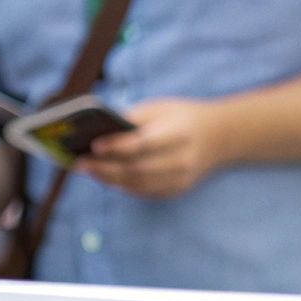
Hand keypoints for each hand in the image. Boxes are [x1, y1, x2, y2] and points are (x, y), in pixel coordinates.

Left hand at [77, 98, 224, 197]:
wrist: (220, 136)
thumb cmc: (181, 117)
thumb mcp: (160, 108)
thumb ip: (132, 119)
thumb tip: (97, 132)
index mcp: (180, 132)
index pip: (144, 143)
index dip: (117, 146)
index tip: (93, 144)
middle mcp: (183, 159)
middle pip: (137, 169)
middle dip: (105, 167)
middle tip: (80, 163)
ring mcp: (182, 178)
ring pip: (139, 184)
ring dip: (110, 179)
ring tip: (88, 170)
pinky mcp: (178, 189)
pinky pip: (145, 192)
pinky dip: (123, 186)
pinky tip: (106, 178)